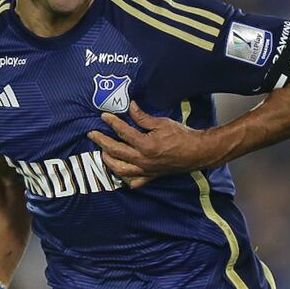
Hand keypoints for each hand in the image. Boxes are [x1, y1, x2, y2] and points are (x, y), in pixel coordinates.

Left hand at [87, 101, 216, 188]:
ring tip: (102, 152)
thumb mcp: (162, 123)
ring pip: (120, 169)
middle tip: (92, 134)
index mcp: (146, 145)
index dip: (112, 122)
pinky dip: (125, 178)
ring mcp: (146, 170)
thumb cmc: (181, 136)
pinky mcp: (151, 176)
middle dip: (101, 141)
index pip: (123, 132)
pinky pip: (134, 181)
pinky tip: (120, 172)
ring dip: (108, 161)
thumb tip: (130, 107)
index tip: (103, 116)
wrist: (197, 152)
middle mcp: (143, 160)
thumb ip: (143, 117)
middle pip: (115, 151)